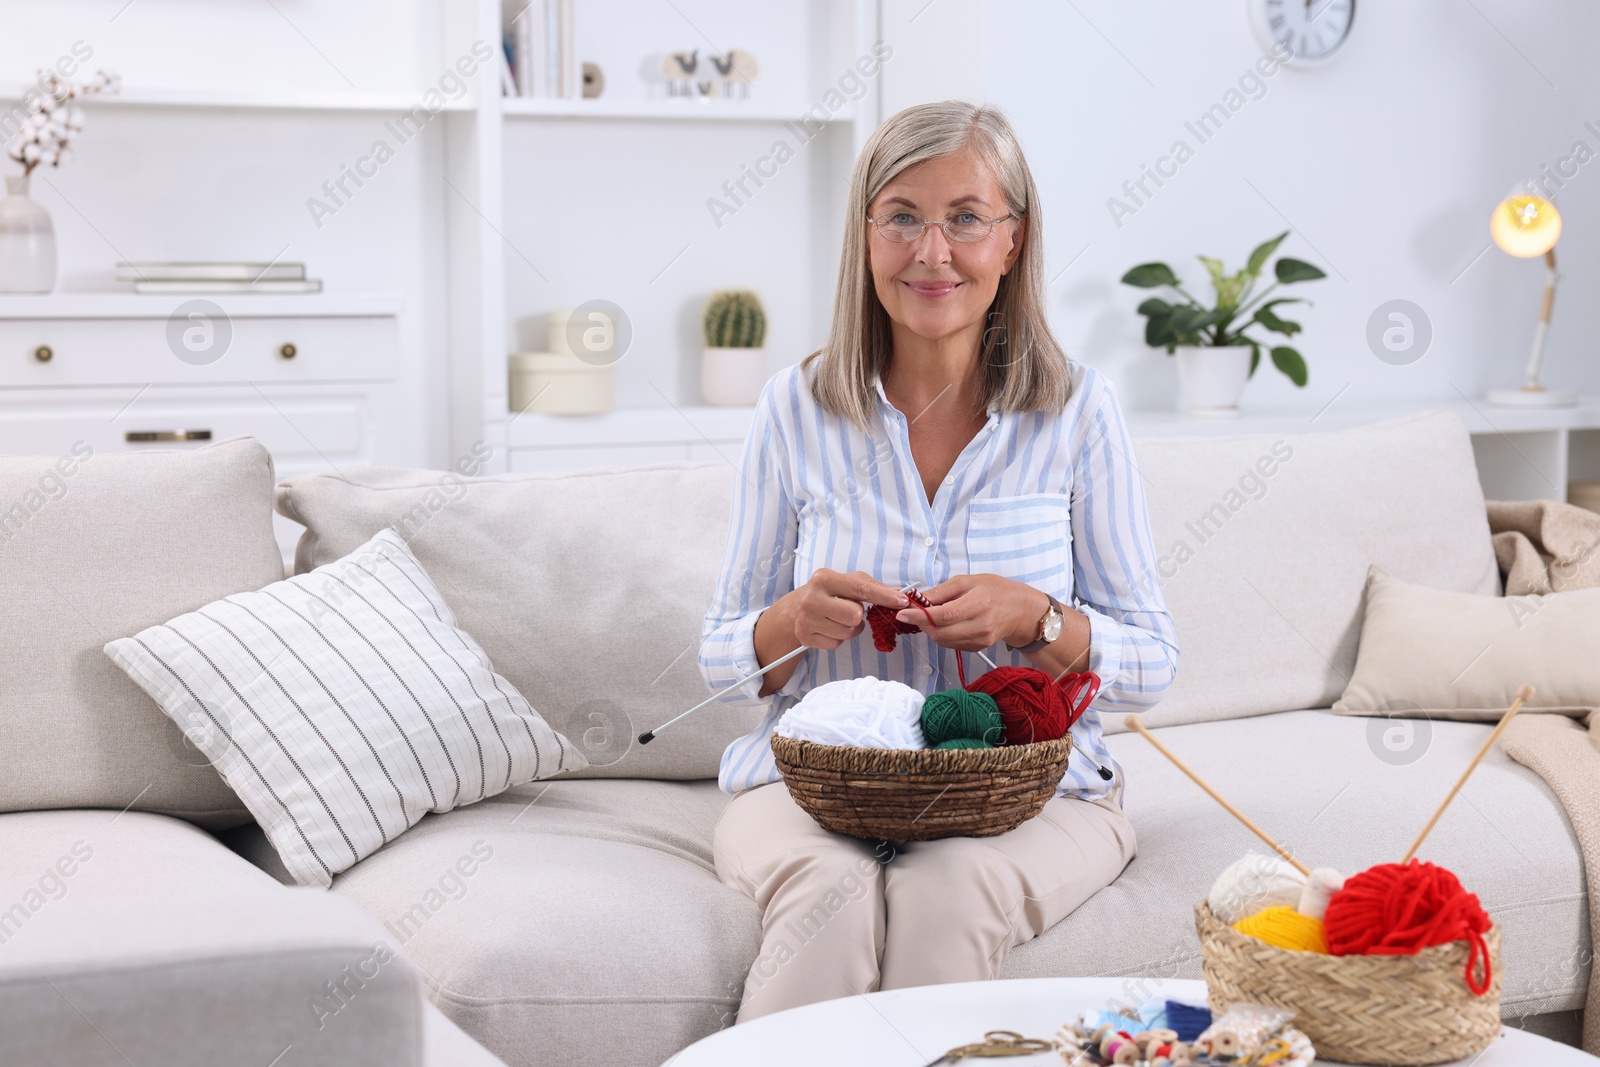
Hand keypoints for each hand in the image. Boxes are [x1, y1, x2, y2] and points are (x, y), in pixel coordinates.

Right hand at [785, 568, 908, 650]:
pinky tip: (829, 627)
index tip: (902, 601)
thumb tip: (900, 595)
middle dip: (858, 615)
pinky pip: (837, 643)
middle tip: (849, 609)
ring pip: (848, 632)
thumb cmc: (830, 591)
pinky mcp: (805, 636)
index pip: (861, 589)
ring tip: (839, 618)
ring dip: (850, 627)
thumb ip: (874, 588)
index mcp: (824, 578)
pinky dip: (838, 637)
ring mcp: (806, 619)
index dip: (884, 597)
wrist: (797, 607)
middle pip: (855, 616)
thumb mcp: (849, 582)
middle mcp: (812, 598)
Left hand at [894, 574, 1046, 651]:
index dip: (921, 616)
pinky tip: (945, 623)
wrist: (1021, 611)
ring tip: (929, 616)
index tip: (902, 613)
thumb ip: (942, 591)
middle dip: (921, 623)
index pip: (945, 615)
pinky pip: (951, 644)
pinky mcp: (978, 648)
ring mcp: (980, 640)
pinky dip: (942, 634)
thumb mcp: (969, 581)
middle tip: (913, 612)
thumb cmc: (996, 590)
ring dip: (930, 629)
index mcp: (979, 603)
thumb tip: (919, 599)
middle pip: (941, 632)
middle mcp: (981, 625)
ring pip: (943, 641)